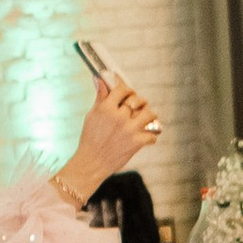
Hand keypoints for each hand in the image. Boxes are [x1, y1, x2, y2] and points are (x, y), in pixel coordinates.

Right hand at [55, 71, 158, 201]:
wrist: (92, 163)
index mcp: (106, 108)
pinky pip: (152, 135)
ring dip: (149, 116)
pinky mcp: (136, 143)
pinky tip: (146, 137)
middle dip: (139, 102)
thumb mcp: (92, 115)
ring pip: (149, 114)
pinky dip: (151, 136)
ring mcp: (129, 130)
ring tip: (146, 119)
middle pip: (137, 100)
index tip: (128, 93)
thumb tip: (99, 79)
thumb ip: (100, 97)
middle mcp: (119, 117)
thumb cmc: (90, 139)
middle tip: (138, 106)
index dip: (127, 90)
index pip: (122, 89)